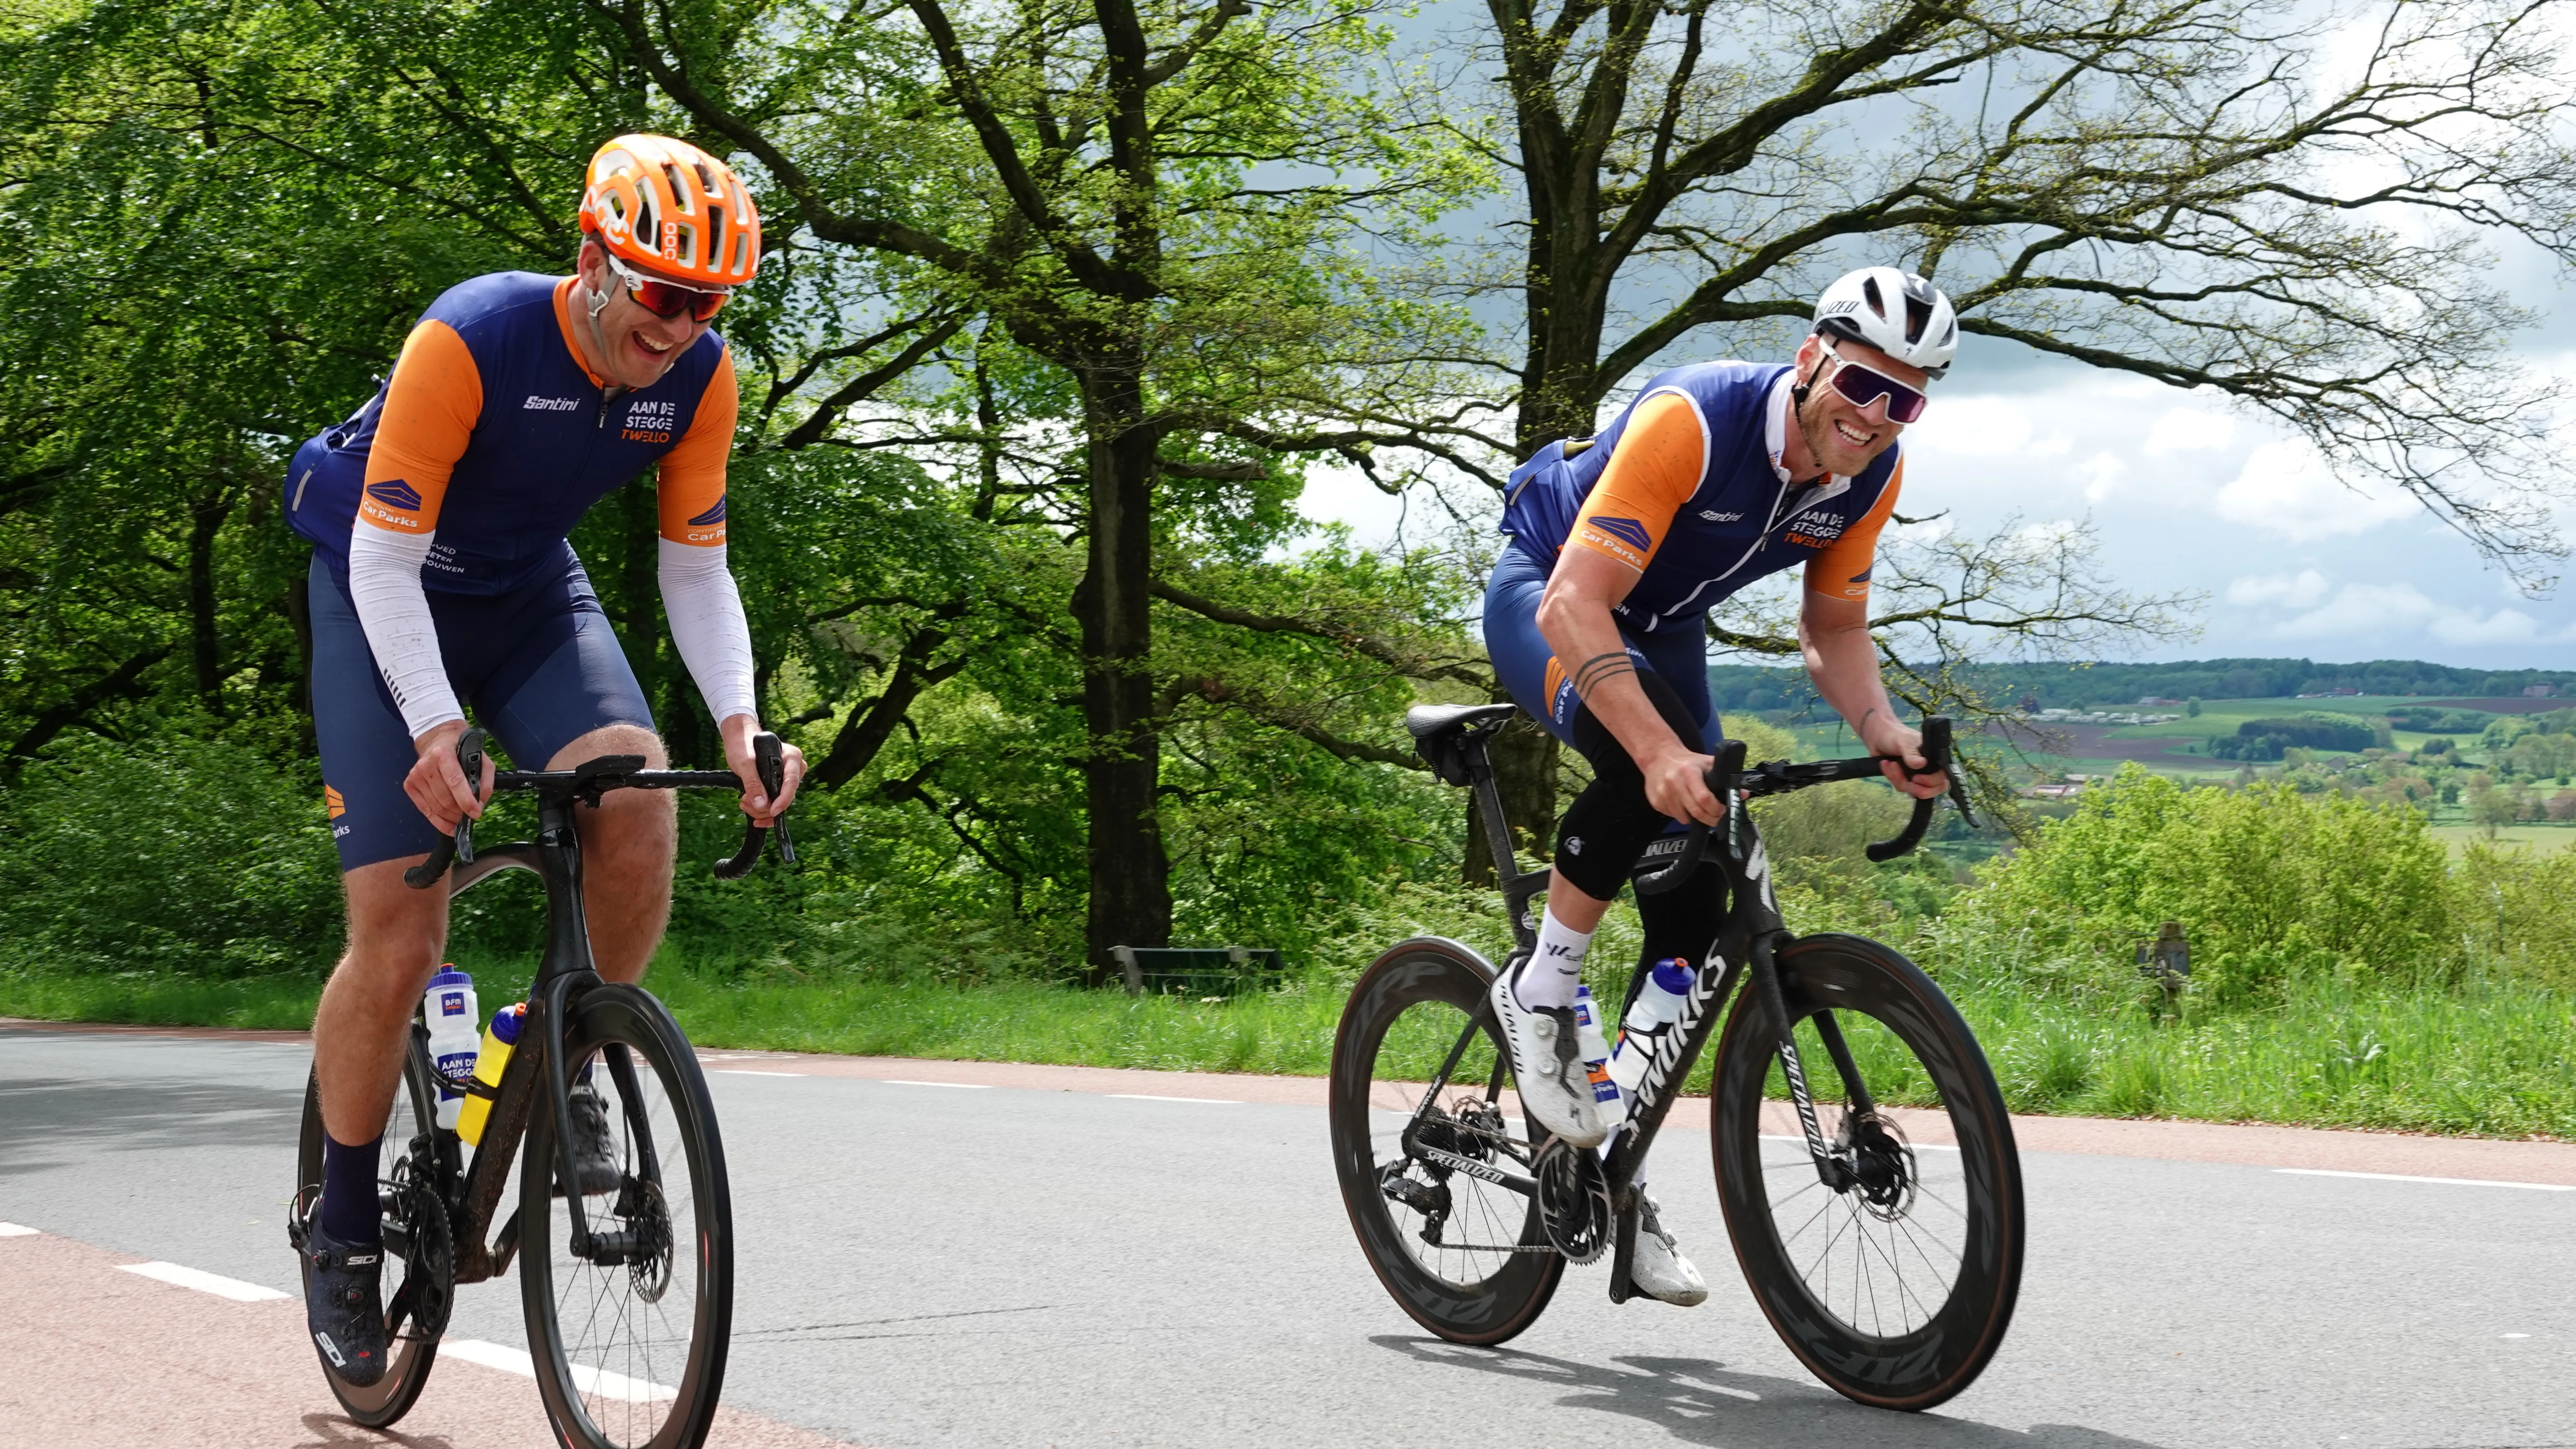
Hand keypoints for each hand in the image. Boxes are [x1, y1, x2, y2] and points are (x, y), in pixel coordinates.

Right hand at [405, 719, 491, 833]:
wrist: (437, 740)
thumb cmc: (461, 750)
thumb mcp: (480, 758)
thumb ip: (485, 780)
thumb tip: (480, 802)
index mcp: (444, 754)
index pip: (455, 781)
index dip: (466, 800)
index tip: (476, 813)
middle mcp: (426, 765)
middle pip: (445, 799)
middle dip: (460, 811)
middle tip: (471, 815)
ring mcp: (415, 775)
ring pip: (435, 807)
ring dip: (451, 817)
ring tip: (462, 818)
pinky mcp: (409, 785)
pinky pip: (425, 810)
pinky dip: (439, 821)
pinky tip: (450, 825)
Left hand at [719, 714, 805, 825]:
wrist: (739, 741)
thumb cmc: (743, 745)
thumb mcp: (744, 763)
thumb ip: (753, 783)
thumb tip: (761, 804)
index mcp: (791, 757)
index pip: (792, 782)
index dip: (784, 799)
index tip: (773, 811)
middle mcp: (793, 768)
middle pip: (786, 796)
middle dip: (766, 806)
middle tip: (745, 802)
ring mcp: (787, 777)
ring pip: (780, 802)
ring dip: (761, 808)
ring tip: (744, 801)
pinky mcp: (779, 784)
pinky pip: (775, 802)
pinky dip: (763, 808)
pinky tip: (750, 806)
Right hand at [1643, 745, 1724, 825]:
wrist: (1658, 757)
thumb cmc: (1687, 761)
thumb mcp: (1707, 763)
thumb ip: (1725, 778)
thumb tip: (1743, 794)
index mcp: (1688, 772)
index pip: (1704, 798)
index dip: (1716, 809)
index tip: (1722, 810)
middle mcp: (1673, 783)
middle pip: (1695, 812)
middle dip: (1709, 819)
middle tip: (1715, 818)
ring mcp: (1662, 794)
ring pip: (1683, 818)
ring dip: (1694, 818)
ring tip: (1698, 809)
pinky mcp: (1655, 802)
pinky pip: (1672, 816)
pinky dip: (1681, 814)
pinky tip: (1682, 804)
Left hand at [1862, 715, 1947, 799]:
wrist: (1878, 737)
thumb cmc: (1896, 735)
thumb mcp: (1904, 742)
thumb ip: (1911, 754)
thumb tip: (1922, 764)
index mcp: (1935, 760)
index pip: (1943, 779)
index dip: (1931, 782)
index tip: (1915, 778)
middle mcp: (1929, 770)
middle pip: (1931, 791)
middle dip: (1916, 788)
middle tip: (1905, 779)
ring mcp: (1917, 777)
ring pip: (1914, 791)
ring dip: (1899, 779)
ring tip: (1889, 763)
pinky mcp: (1905, 780)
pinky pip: (1901, 787)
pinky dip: (1892, 778)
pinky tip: (1885, 764)